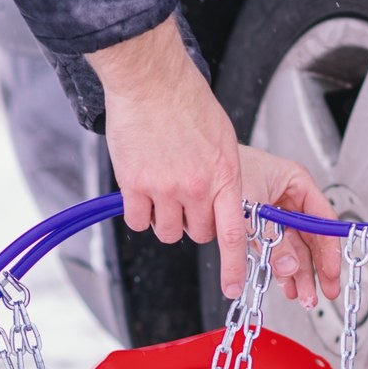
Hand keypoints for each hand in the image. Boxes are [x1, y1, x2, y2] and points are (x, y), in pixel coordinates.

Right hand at [87, 16, 247, 296]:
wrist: (151, 79)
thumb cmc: (187, 102)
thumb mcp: (222, 140)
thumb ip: (223, 177)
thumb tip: (219, 205)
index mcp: (225, 175)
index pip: (234, 234)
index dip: (234, 267)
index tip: (234, 289)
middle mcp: (196, 186)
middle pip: (197, 234)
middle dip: (194, 223)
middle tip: (186, 197)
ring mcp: (164, 188)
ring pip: (167, 231)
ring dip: (165, 218)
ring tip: (162, 186)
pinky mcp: (133, 185)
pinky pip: (139, 221)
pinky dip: (140, 212)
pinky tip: (142, 187)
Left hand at [238, 145, 340, 306]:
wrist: (194, 166)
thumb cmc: (222, 171)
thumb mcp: (251, 208)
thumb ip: (272, 239)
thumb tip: (289, 267)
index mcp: (296, 182)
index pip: (322, 219)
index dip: (330, 249)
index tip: (332, 272)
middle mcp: (290, 198)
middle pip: (312, 238)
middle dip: (317, 268)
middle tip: (325, 291)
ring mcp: (277, 213)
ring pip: (295, 248)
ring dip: (299, 273)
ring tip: (304, 296)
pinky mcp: (262, 225)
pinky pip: (277, 250)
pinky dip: (281, 268)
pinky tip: (287, 285)